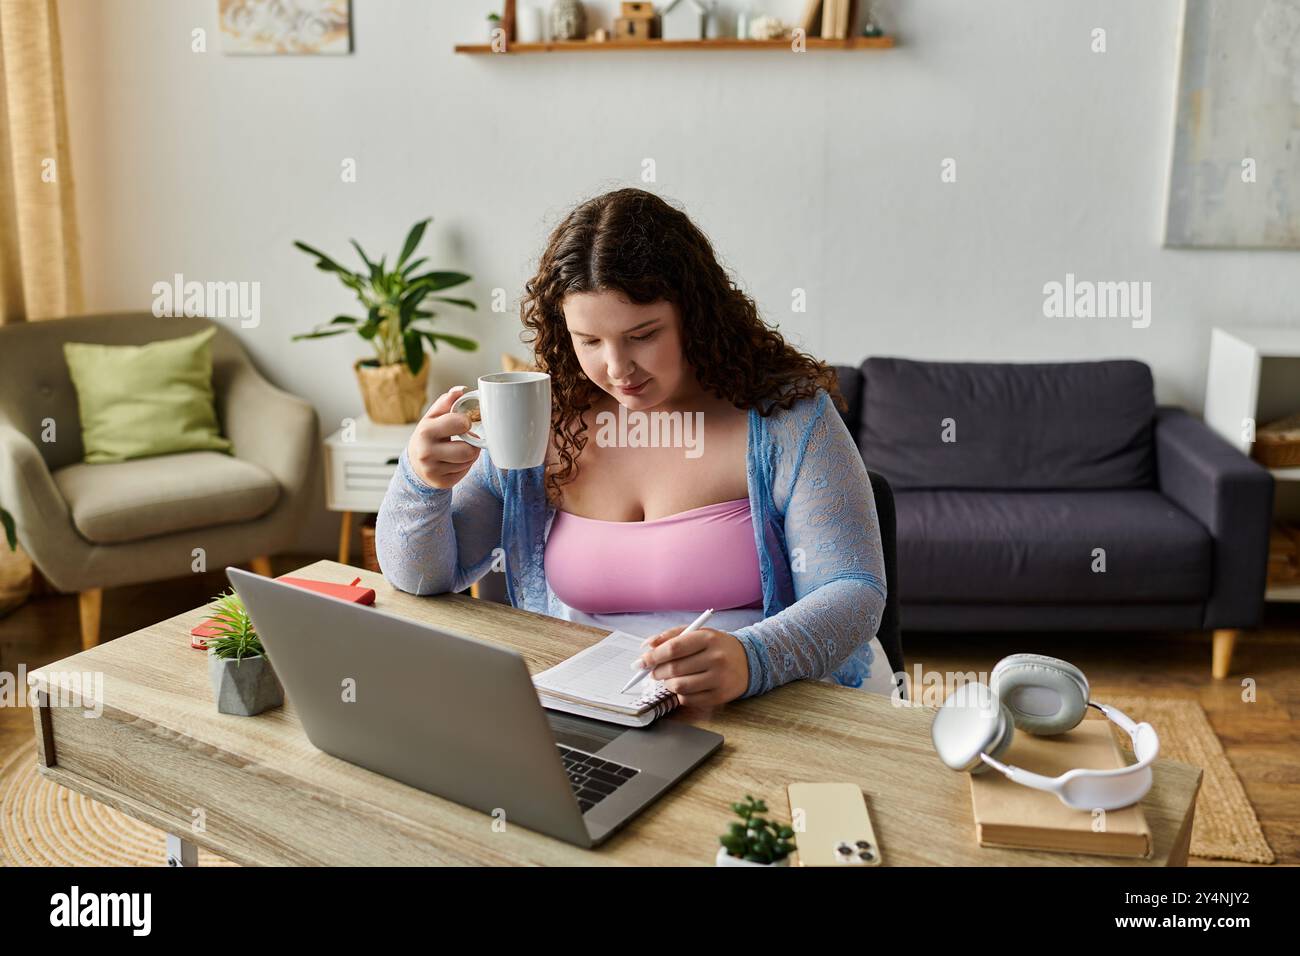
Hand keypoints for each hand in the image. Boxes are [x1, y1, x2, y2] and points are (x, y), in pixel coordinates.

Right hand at [405, 385, 479, 488]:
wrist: (415, 463)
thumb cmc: (429, 435)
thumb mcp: (433, 417)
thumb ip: (447, 402)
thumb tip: (462, 390)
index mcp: (426, 430)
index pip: (460, 424)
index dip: (467, 422)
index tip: (465, 423)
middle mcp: (427, 452)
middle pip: (468, 450)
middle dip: (473, 444)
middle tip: (468, 439)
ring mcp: (433, 470)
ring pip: (469, 461)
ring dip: (470, 454)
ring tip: (461, 449)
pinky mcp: (441, 483)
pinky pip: (465, 472)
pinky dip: (464, 466)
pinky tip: (455, 461)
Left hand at [635, 626, 749, 707]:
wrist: (748, 660)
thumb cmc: (716, 646)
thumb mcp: (697, 633)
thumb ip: (670, 636)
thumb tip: (646, 646)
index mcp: (708, 638)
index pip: (673, 648)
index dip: (653, 656)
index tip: (641, 661)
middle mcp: (715, 658)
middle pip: (674, 669)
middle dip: (657, 672)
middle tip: (652, 672)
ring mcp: (719, 679)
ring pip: (679, 687)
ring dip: (667, 684)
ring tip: (668, 679)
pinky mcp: (720, 696)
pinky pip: (688, 700)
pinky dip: (679, 694)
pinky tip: (683, 686)